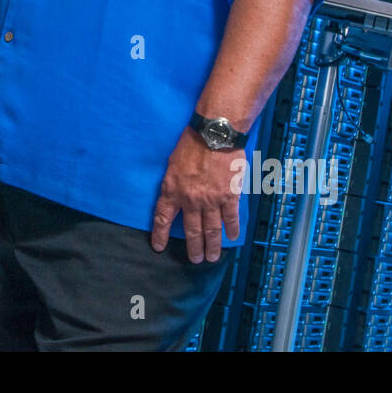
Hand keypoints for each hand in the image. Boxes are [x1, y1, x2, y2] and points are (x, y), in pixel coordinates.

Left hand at [151, 128, 243, 262]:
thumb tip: (174, 195)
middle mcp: (190, 200)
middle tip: (195, 259)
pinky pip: (231, 219)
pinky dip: (232, 230)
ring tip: (212, 257)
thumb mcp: (172, 163)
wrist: (214, 134)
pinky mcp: (229, 196)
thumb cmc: (192, 143)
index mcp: (172, 190)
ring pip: (211, 230)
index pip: (163, 218)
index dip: (160, 235)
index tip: (159, 247)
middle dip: (193, 248)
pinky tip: (232, 238)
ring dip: (212, 246)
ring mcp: (211, 200)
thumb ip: (173, 183)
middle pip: (191, 231)